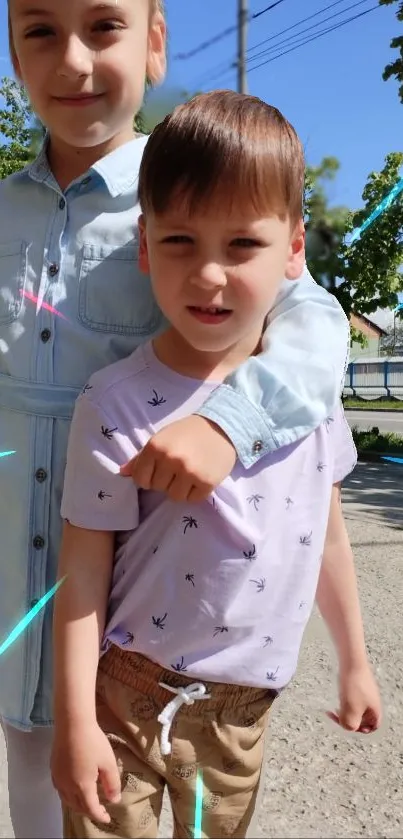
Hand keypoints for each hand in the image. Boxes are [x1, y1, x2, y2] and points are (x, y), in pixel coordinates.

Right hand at [51, 723, 120, 822]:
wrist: (72, 723)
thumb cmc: (93, 742)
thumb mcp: (108, 762)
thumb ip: (112, 784)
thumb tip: (114, 800)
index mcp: (82, 786)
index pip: (91, 809)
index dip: (100, 816)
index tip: (107, 818)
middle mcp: (67, 786)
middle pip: (78, 806)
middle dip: (89, 811)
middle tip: (100, 810)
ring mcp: (58, 777)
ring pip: (67, 800)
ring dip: (78, 805)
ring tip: (88, 802)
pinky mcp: (53, 769)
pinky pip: (60, 790)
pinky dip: (69, 795)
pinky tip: (74, 789)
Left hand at [120, 415, 236, 501]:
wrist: (221, 427)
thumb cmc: (187, 432)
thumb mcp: (161, 438)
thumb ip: (141, 457)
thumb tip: (122, 472)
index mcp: (155, 447)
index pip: (140, 478)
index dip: (149, 477)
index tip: (160, 469)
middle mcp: (170, 459)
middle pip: (157, 488)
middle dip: (166, 481)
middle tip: (179, 467)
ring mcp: (188, 472)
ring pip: (174, 496)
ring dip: (181, 488)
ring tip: (190, 473)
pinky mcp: (206, 482)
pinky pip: (193, 499)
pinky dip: (196, 492)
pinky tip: (201, 477)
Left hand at [327, 662, 381, 733]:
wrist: (352, 660)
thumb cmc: (353, 686)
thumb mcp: (351, 710)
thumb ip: (350, 724)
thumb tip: (348, 728)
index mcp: (375, 710)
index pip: (371, 727)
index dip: (359, 730)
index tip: (347, 725)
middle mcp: (373, 702)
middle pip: (362, 718)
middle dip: (349, 718)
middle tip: (337, 714)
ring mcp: (367, 692)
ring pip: (356, 707)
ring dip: (346, 709)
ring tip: (337, 705)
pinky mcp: (360, 684)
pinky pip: (353, 697)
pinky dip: (345, 699)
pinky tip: (340, 695)